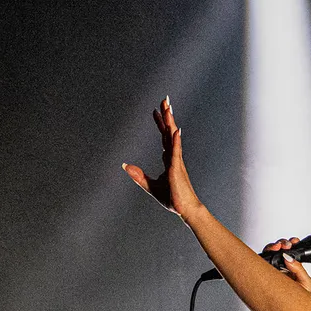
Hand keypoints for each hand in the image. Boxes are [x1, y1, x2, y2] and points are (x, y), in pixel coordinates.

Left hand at [122, 97, 202, 218]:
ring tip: (168, 108)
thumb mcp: (150, 186)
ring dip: (170, 122)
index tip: (156, 111)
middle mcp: (174, 157)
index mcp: (169, 159)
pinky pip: (176, 152)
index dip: (160, 124)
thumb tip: (124, 166)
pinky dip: (175, 141)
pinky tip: (175, 130)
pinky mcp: (177, 169)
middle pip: (169, 132)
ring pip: (173, 137)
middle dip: (167, 116)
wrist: (185, 210)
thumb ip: (138, 175)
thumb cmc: (173, 198)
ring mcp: (177, 161)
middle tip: (165, 100)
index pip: (164, 137)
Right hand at [262, 237, 310, 294]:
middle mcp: (280, 270)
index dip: (290, 245)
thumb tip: (290, 258)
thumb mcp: (305, 284)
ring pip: (267, 256)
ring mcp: (270, 274)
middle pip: (277, 252)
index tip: (293, 242)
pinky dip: (261, 258)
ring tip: (277, 247)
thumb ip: (300, 270)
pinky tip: (267, 255)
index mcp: (291, 269)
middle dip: (280, 244)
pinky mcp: (261, 278)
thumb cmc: (300, 302)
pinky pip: (258, 266)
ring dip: (271, 248)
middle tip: (285, 245)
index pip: (289, 253)